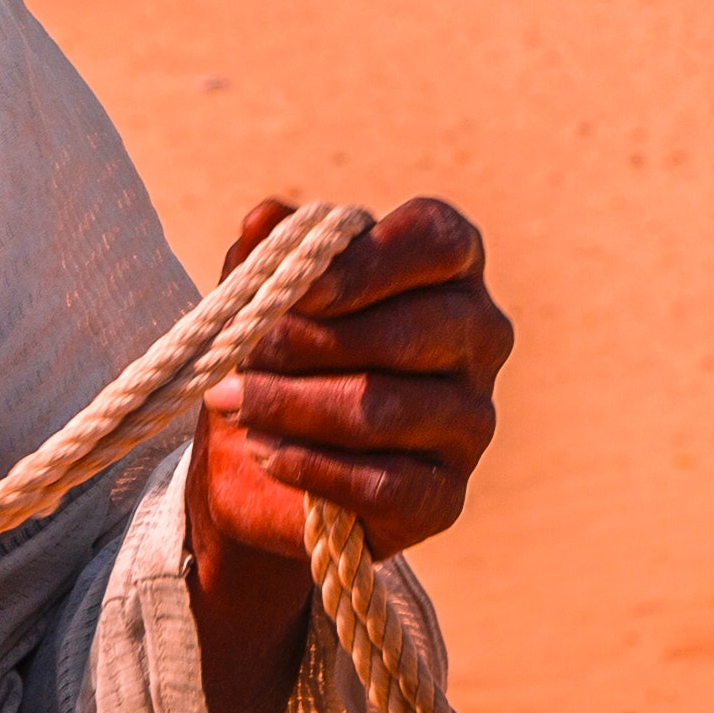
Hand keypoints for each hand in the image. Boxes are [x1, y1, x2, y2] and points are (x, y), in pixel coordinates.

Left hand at [180, 197, 509, 712]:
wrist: (266, 463)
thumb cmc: (281, 353)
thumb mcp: (266, 295)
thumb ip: (269, 252)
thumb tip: (265, 218)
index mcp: (451, 266)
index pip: (438, 241)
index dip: (367, 262)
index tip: (296, 286)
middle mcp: (481, 336)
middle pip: (405, 331)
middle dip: (306, 344)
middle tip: (238, 352)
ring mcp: (472, 419)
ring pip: (383, 409)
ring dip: (291, 406)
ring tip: (232, 402)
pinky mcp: (445, 494)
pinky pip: (383, 483)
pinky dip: (310, 466)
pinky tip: (264, 453)